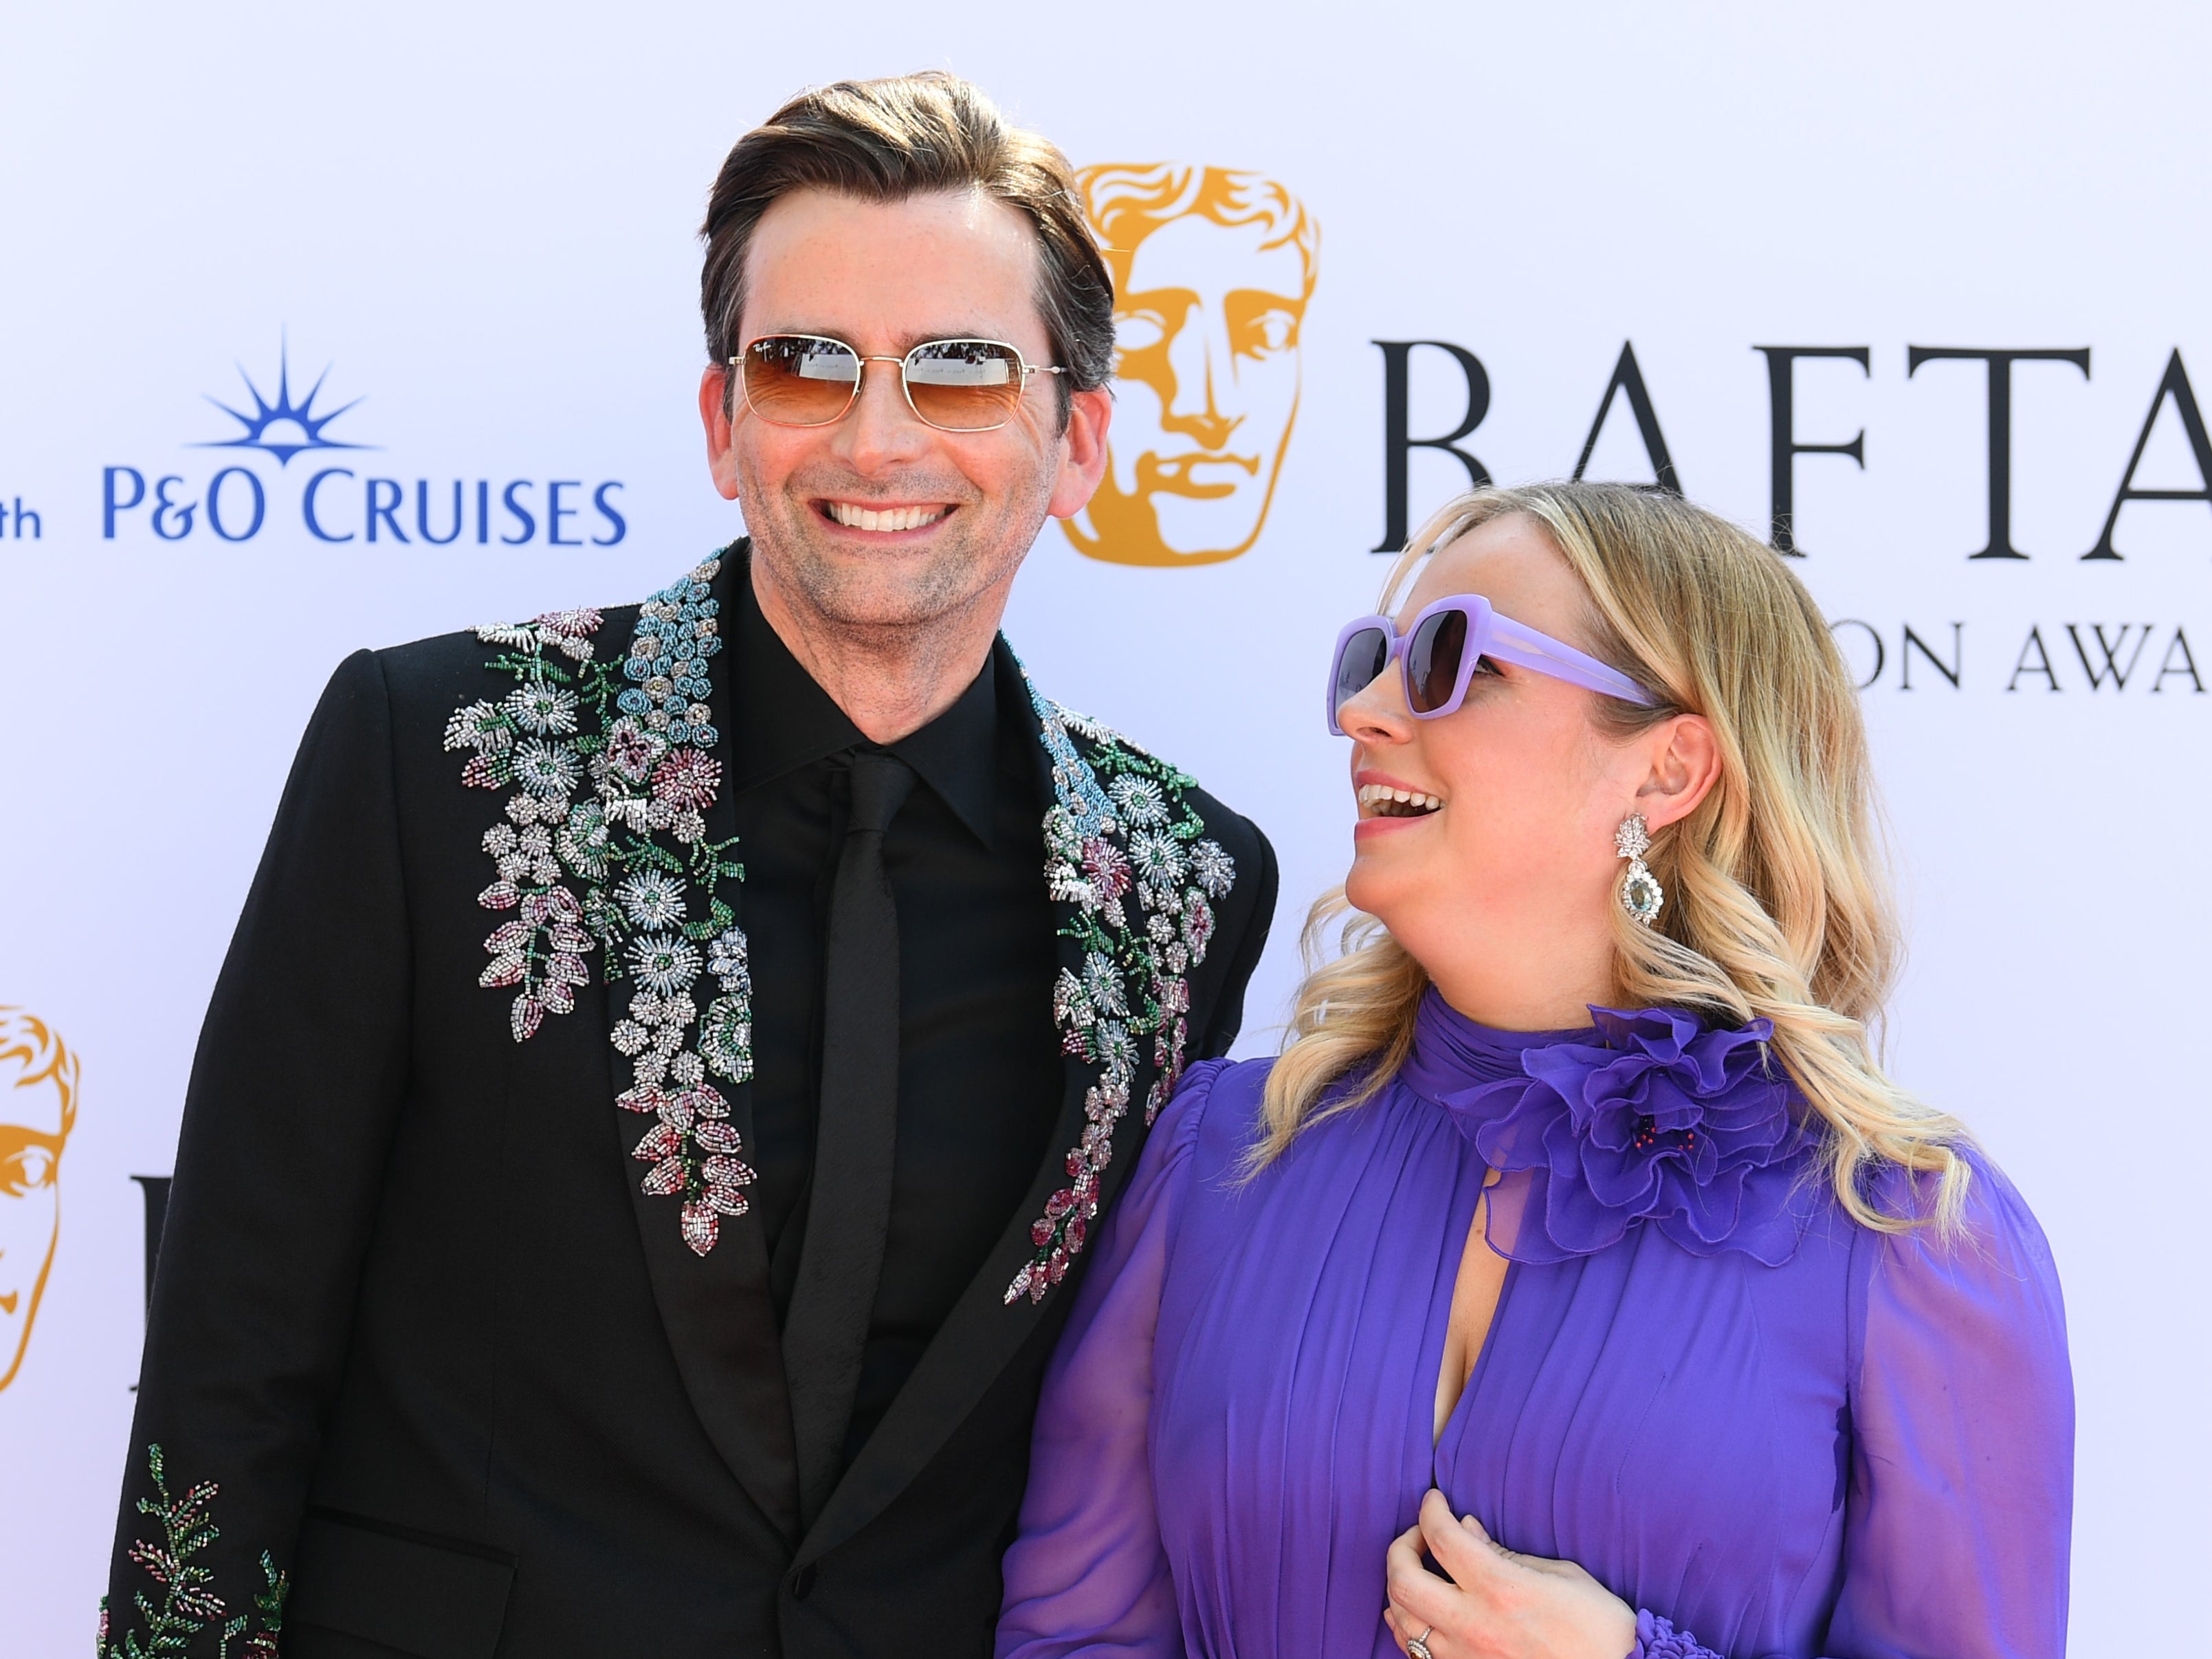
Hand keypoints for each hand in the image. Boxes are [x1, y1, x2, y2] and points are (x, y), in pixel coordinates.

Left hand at [1383, 1489, 1638, 1658]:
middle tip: (1419, 1536)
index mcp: (1502, 1589)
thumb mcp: (1562, 1576)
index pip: (1443, 1538)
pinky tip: (1417, 1612)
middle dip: (1400, 1547)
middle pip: (1403, 1580)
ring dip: (1399, 1587)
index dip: (1430, 1510)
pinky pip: (1416, 1655)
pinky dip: (1406, 1627)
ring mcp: (1466, 1658)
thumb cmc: (1600, 1629)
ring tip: (1417, 1570)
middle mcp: (1475, 1625)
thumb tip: (1467, 1527)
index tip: (1434, 1499)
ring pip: (1401, 1620)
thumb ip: (1505, 1552)